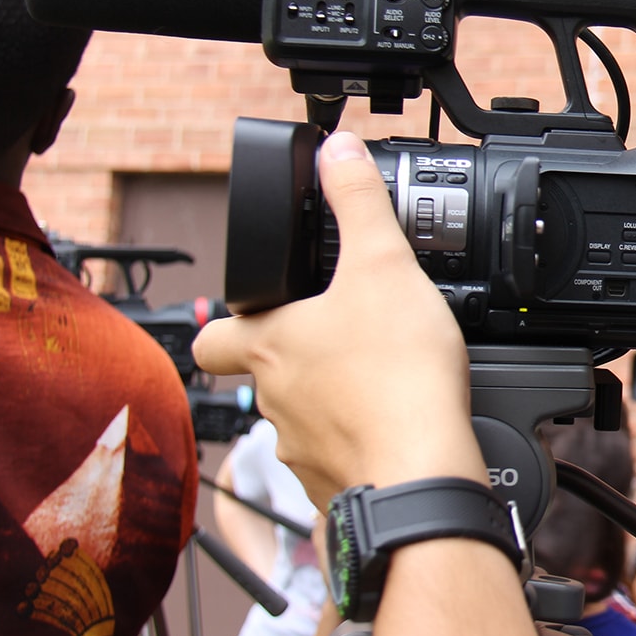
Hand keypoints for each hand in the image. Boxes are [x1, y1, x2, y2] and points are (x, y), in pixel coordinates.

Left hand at [194, 131, 484, 506]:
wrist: (422, 473)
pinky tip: (397, 424)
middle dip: (299, 358)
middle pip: (265, 376)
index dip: (230, 320)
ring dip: (334, 401)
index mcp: (271, 346)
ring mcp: (302, 449)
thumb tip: (338, 152)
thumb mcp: (383, 264)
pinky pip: (340, 458)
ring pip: (303, 419)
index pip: (213, 336)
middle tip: (343, 339)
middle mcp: (274, 400)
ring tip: (382, 380)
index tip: (259, 308)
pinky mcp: (337, 484)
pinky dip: (362, 441)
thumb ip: (358, 202)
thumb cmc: (397, 377)